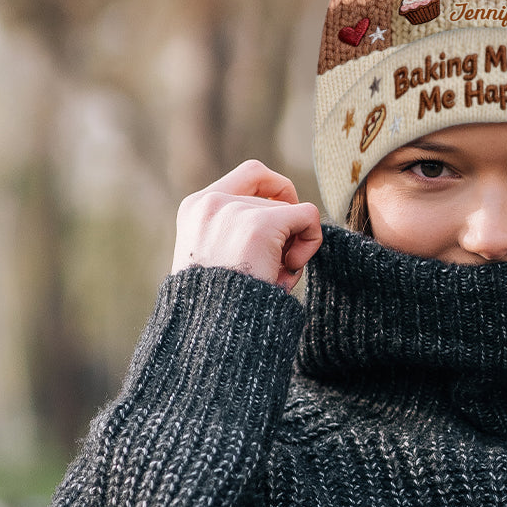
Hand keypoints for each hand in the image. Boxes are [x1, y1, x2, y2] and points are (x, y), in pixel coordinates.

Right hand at [172, 160, 322, 293]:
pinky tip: (289, 269)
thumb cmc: (219, 305)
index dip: (277, 191)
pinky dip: (311, 241)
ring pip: (292, 212)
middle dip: (284, 232)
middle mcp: (211, 203)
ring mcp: (235, 211)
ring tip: (272, 277)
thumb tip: (293, 212)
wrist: (210, 332)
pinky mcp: (260, 225)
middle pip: (275, 198)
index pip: (251, 174)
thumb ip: (238, 230)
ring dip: (292, 246)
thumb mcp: (216, 257)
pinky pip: (308, 216)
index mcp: (195, 208)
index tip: (283, 220)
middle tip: (273, 267)